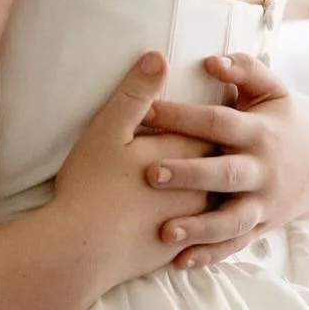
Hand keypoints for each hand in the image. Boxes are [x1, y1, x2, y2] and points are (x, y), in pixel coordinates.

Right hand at [52, 52, 213, 298]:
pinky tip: (201, 221)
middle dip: (226, 149)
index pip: (216, 127)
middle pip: (223, 162)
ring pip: (220, 200)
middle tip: (226, 139)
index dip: (219, 113)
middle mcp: (199, 189)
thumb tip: (159, 58)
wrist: (81, 250)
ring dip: (221, 188)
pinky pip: (205, 234)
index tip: (225, 103)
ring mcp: (191, 223)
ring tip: (218, 179)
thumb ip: (136, 93)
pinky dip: (208, 224)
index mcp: (184, 154)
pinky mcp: (179, 250)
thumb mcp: (107, 130)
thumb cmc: (91, 185)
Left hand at [140, 52, 308, 269]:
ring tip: (164, 232)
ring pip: (232, 220)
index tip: (144, 111)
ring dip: (199, 227)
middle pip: (225, 174)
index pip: (219, 122)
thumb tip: (211, 61)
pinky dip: (210, 255)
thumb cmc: (282, 117)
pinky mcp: (261, 227)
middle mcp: (263, 170)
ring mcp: (264, 203)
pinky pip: (235, 245)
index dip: (184, 116)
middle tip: (150, 173)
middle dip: (189, 175)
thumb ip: (244, 70)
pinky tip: (180, 263)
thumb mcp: (272, 89)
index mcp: (260, 132)